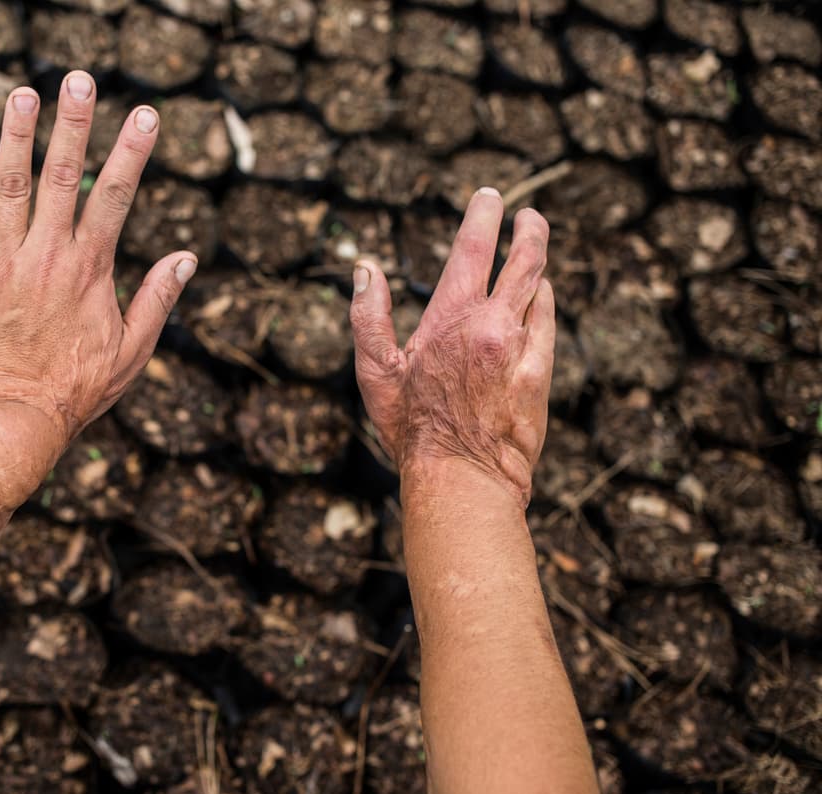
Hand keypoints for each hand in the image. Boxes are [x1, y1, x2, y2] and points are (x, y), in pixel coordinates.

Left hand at [0, 71, 196, 510]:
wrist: (7, 422)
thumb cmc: (73, 393)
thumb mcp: (130, 353)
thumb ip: (157, 301)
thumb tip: (186, 258)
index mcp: (89, 269)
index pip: (115, 196)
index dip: (132, 152)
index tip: (146, 113)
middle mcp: (46, 254)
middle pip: (62, 175)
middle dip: (73, 124)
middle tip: (79, 79)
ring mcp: (2, 261)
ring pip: (7, 184)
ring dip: (14, 135)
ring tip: (21, 93)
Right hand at [350, 189, 554, 506]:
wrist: (463, 477)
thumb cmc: (413, 428)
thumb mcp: (375, 372)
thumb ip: (368, 316)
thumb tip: (365, 268)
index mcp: (452, 318)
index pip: (475, 248)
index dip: (485, 216)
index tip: (491, 197)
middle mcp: (495, 324)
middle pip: (526, 259)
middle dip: (530, 231)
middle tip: (528, 216)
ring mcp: (524, 347)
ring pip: (541, 291)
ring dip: (537, 269)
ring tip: (531, 259)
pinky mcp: (542, 373)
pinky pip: (548, 325)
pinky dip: (544, 305)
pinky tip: (540, 302)